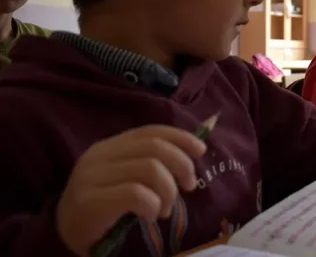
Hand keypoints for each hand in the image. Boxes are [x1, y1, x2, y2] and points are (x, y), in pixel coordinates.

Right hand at [56, 126, 206, 255]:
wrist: (66, 232)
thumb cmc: (106, 205)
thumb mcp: (128, 177)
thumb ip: (152, 162)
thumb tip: (195, 149)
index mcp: (110, 146)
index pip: (151, 131)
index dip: (180, 137)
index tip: (201, 151)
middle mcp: (99, 156)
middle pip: (155, 148)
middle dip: (182, 166)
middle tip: (190, 186)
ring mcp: (92, 177)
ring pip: (151, 169)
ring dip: (168, 192)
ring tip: (165, 209)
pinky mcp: (91, 200)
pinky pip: (137, 194)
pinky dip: (153, 205)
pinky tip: (151, 215)